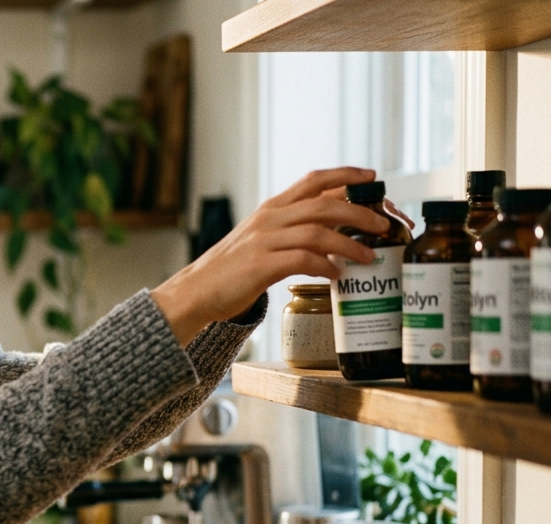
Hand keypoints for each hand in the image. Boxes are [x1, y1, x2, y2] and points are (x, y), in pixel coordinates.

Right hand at [150, 167, 389, 345]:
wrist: (196, 291)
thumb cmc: (232, 269)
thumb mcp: (261, 239)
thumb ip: (291, 231)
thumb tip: (333, 232)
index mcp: (271, 208)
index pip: (314, 180)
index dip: (347, 175)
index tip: (373, 177)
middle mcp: (269, 219)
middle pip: (325, 204)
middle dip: (361, 212)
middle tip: (384, 226)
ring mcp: (264, 241)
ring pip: (318, 232)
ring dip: (350, 244)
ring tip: (369, 256)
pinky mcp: (261, 265)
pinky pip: (303, 260)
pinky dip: (325, 267)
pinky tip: (336, 276)